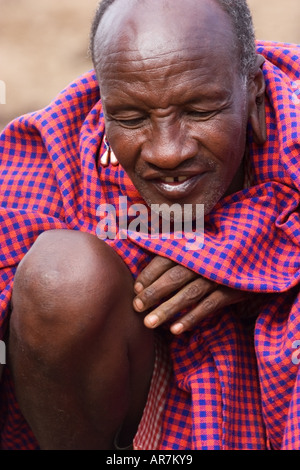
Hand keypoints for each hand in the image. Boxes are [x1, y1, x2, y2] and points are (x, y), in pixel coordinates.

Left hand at [133, 255, 247, 334]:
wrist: (257, 255)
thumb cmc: (218, 253)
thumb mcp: (199, 246)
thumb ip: (176, 252)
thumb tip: (145, 267)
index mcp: (194, 245)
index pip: (166, 258)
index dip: (148, 274)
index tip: (135, 289)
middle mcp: (204, 259)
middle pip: (174, 276)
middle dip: (153, 293)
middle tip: (136, 308)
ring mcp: (218, 276)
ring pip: (189, 294)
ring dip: (168, 310)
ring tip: (149, 324)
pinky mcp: (232, 290)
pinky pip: (209, 306)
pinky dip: (192, 318)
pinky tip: (176, 330)